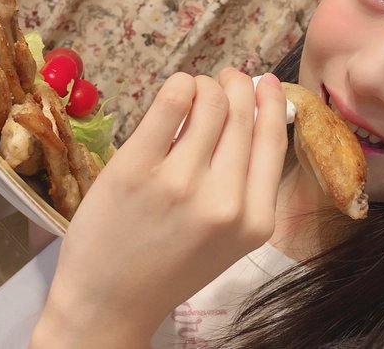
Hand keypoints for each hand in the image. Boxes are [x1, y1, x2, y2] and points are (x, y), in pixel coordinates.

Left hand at [30, 69, 287, 347]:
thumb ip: (246, 186)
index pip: (274, 140)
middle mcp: (225, 200)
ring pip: (210, 100)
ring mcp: (179, 182)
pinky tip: (177, 90)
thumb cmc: (171, 266)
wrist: (110, 303)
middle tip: (225, 79)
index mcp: (255, 220)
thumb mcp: (229, 239)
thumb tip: (253, 114)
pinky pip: (171, 100)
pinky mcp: (136, 167)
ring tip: (194, 91)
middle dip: (237, 85)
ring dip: (205, 85)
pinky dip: (180, 84)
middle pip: (243, 113)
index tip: (264, 82)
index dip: (270, 102)